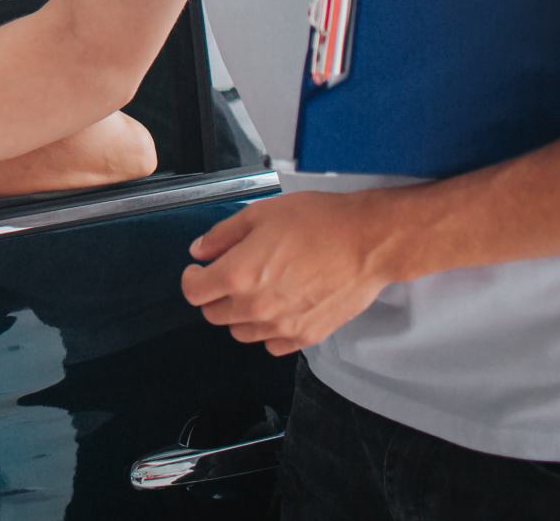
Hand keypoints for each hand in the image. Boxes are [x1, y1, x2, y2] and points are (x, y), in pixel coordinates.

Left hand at [179, 190, 404, 355]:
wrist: (367, 241)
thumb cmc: (320, 223)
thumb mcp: (261, 214)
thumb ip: (223, 235)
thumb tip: (201, 249)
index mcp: (239, 274)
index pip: (194, 292)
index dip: (192, 278)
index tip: (198, 271)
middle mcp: (256, 306)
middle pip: (213, 315)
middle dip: (214, 295)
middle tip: (228, 275)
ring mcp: (281, 326)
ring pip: (240, 332)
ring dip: (239, 314)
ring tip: (257, 289)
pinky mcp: (306, 336)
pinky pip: (272, 344)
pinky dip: (268, 330)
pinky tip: (278, 306)